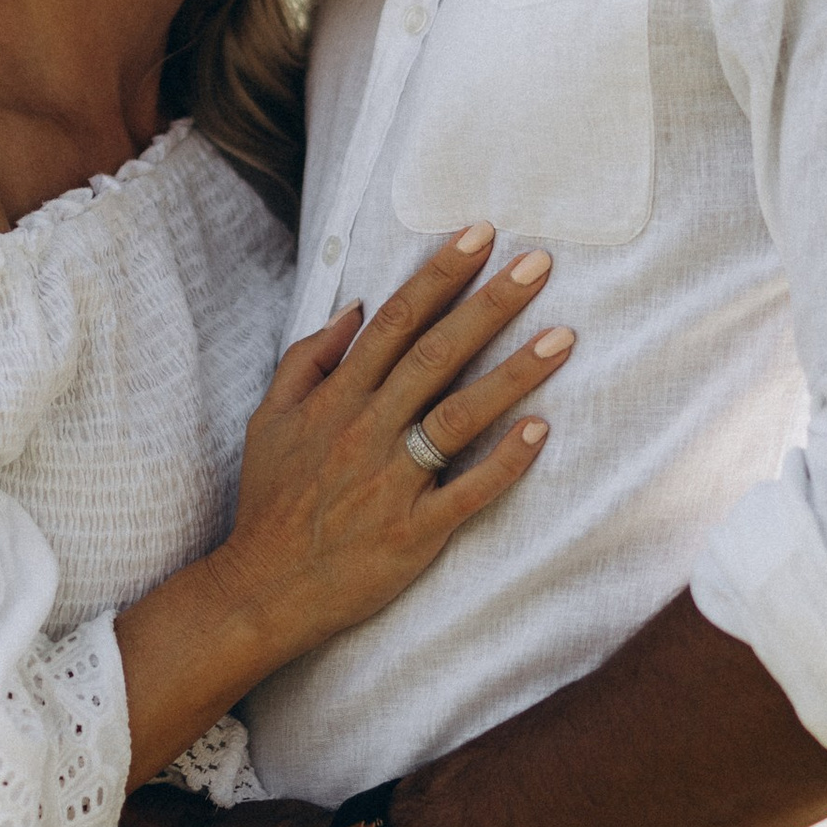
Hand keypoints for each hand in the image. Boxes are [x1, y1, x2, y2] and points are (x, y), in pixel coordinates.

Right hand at [219, 225, 568, 669]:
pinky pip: (467, 492)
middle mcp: (365, 430)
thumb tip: (353, 309)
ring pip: (459, 416)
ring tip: (562, 337)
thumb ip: (307, 360)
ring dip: (513, 374)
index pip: (395, 322)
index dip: (439, 275)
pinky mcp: (413, 532)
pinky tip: (540, 432)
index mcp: (335, 398)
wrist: (263, 589)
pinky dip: (503, 463)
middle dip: (489, 305)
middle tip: (539, 265)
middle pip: (435, 354)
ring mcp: (391, 482)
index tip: (481, 236)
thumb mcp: (270, 419)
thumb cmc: (271, 502)